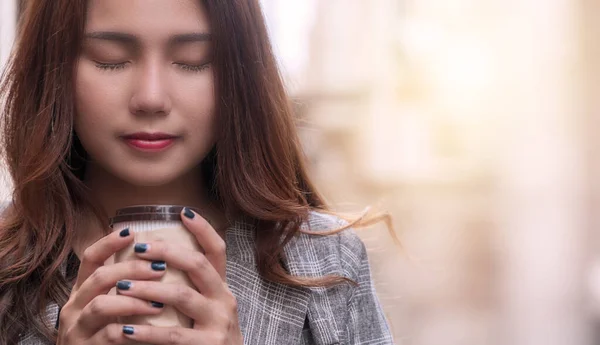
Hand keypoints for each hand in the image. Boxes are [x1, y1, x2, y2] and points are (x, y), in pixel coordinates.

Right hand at [57, 228, 167, 344]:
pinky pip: (109, 335)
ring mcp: (77, 329)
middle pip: (99, 277)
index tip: (131, 231)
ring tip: (159, 303)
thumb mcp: (110, 309)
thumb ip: (123, 289)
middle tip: (160, 267)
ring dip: (134, 301)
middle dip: (131, 269)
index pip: (90, 259)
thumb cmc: (104, 336)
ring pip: (101, 305)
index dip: (109, 243)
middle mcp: (74, 307)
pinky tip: (149, 330)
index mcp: (82, 292)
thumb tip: (157, 262)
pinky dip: (132, 331)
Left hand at [114, 208, 243, 344]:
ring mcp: (219, 323)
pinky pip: (173, 335)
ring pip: (182, 296)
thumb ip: (192, 288)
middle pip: (198, 265)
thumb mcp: (208, 309)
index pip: (217, 251)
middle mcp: (225, 300)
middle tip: (139, 248)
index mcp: (222, 288)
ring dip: (149, 289)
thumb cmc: (208, 338)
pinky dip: (147, 332)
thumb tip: (156, 263)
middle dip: (167, 252)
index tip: (183, 211)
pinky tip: (126, 330)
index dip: (203, 229)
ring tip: (122, 287)